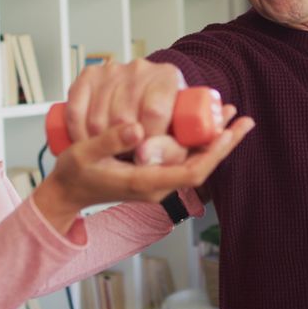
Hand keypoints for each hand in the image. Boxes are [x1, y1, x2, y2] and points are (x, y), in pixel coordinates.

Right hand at [33, 106, 253, 234]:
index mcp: (145, 183)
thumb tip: (137, 127)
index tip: (229, 131)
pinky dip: (199, 143)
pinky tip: (206, 126)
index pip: (193, 172)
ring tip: (228, 116)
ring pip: (195, 162)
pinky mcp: (154, 173)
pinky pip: (184, 161)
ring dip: (214, 141)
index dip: (214, 151)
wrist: (67, 192)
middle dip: (223, 143)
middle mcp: (157, 185)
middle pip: (202, 166)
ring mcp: (157, 181)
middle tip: (241, 118)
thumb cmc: (74, 174)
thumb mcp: (85, 154)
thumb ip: (109, 141)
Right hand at [64, 59, 184, 141]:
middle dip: (123, 145)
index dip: (147, 139)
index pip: (154, 112)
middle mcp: (140, 68)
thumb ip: (169, 152)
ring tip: (113, 148)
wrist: (142, 108)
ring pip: (97, 119)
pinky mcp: (88, 75)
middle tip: (129, 152)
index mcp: (168, 78)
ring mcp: (112, 69)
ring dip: (101, 143)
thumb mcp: (177, 144)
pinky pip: (75, 111)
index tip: (145, 151)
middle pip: (122, 117)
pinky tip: (91, 140)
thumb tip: (143, 156)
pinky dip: (78, 133)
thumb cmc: (163, 127)